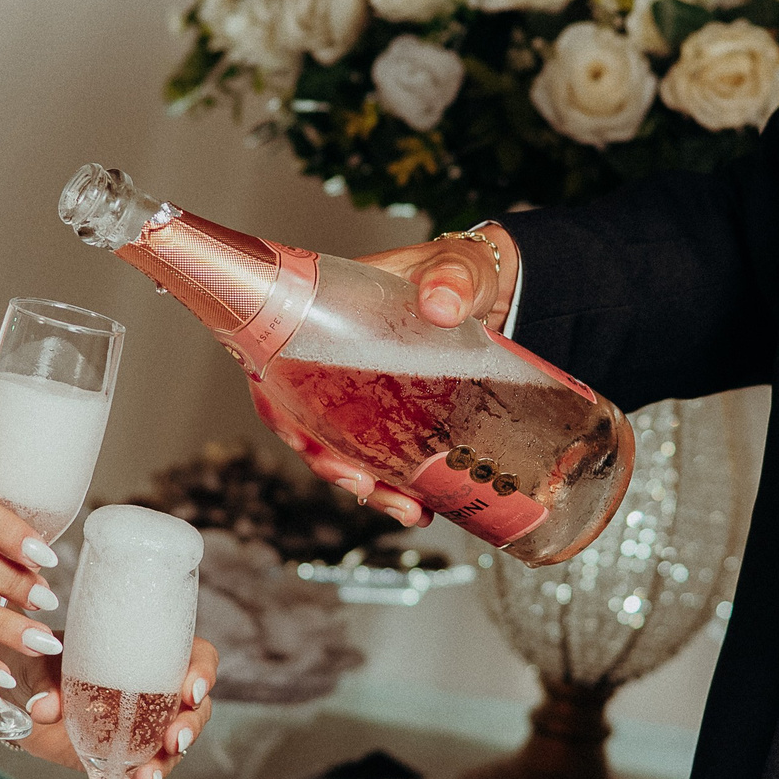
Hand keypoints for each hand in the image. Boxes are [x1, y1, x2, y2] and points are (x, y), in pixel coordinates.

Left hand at [17, 638, 219, 778]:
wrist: (24, 699)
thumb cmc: (45, 665)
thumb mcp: (45, 665)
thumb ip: (47, 682)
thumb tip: (44, 706)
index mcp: (147, 654)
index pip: (194, 656)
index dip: (202, 672)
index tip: (192, 690)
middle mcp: (155, 691)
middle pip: (193, 708)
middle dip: (190, 727)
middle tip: (175, 741)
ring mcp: (144, 728)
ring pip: (172, 747)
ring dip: (165, 765)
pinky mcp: (125, 757)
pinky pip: (142, 774)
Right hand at [249, 223, 518, 529]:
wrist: (500, 291)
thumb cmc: (463, 271)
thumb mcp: (458, 268)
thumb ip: (451, 278)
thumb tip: (441, 304)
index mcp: (329, 316)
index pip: (278, 364)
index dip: (278, 408)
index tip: (301, 440)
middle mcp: (338, 358)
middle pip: (308, 421)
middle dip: (329, 464)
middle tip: (362, 488)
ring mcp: (367, 391)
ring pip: (345, 447)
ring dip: (369, 485)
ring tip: (409, 511)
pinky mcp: (398, 415)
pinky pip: (383, 455)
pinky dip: (398, 484)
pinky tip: (424, 504)